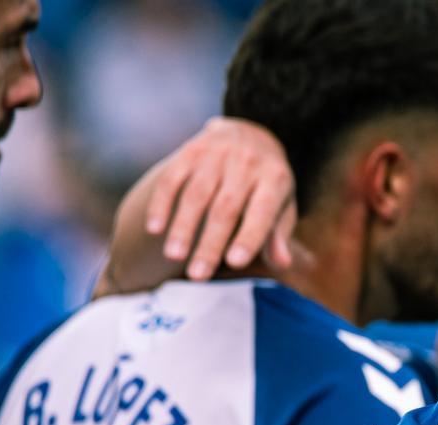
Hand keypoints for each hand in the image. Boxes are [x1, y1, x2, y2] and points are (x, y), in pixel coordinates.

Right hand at [145, 117, 296, 278]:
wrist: (250, 135)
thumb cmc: (268, 187)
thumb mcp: (283, 207)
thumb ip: (279, 235)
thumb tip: (283, 263)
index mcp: (275, 178)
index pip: (262, 212)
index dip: (248, 237)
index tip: (235, 263)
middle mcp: (246, 162)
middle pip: (225, 208)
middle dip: (210, 244)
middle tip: (197, 276)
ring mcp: (216, 154)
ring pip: (195, 195)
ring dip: (183, 227)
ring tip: (173, 257)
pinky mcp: (190, 151)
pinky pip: (172, 179)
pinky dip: (161, 204)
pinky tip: (155, 230)